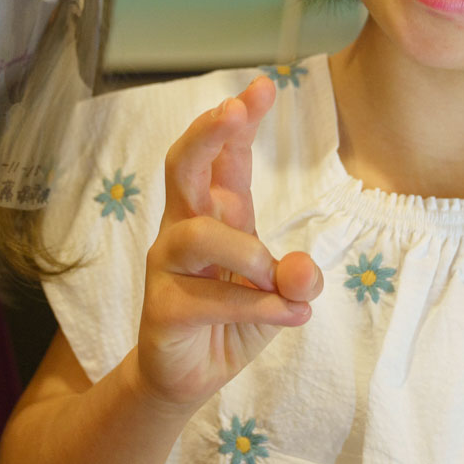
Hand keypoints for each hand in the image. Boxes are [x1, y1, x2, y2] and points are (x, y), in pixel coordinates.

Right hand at [134, 77, 322, 408]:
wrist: (189, 377)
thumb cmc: (233, 321)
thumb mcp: (282, 297)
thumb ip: (298, 278)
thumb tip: (300, 272)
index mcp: (218, 213)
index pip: (225, 158)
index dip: (241, 121)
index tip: (263, 85)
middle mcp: (186, 228)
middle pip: (183, 166)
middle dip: (207, 133)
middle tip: (233, 108)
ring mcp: (168, 266)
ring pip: (199, 234)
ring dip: (250, 255)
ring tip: (278, 281)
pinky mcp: (163, 308)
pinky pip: (211, 297)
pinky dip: (258, 305)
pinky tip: (290, 315)